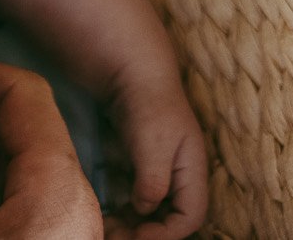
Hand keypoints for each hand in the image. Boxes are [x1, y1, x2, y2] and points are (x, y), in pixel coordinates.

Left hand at [99, 74, 209, 239]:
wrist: (128, 70)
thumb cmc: (146, 106)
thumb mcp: (152, 146)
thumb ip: (153, 184)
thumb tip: (144, 210)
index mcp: (191, 170)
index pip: (191, 216)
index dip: (167, 233)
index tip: (138, 236)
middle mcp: (177, 173)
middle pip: (167, 216)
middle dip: (143, 231)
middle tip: (114, 236)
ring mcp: (157, 166)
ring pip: (147, 208)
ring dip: (128, 222)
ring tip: (104, 227)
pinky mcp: (136, 161)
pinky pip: (131, 193)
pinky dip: (119, 206)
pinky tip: (101, 208)